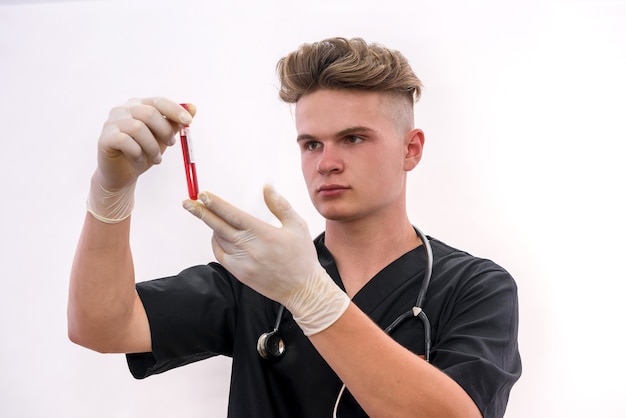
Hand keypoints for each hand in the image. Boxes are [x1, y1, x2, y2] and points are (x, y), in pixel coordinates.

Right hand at [87, 97, 194, 222]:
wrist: (123, 174)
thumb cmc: (144, 152)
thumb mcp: (163, 138)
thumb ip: (175, 123)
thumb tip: (193, 108)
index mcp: (139, 105)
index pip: (158, 101)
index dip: (175, 110)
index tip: (189, 121)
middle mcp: (123, 110)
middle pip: (149, 113)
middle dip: (164, 131)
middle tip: (171, 144)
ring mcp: (111, 123)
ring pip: (137, 128)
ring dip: (152, 147)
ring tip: (156, 159)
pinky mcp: (105, 138)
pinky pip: (125, 141)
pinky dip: (137, 153)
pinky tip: (139, 160)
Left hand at [183, 185, 349, 334]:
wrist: (302, 289)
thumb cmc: (302, 256)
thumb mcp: (297, 225)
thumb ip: (280, 205)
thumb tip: (266, 188)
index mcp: (263, 233)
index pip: (233, 215)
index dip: (216, 204)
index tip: (203, 195)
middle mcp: (249, 248)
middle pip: (218, 226)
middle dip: (201, 212)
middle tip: (188, 202)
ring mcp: (242, 263)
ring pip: (219, 240)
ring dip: (211, 226)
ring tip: (206, 215)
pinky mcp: (240, 274)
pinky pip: (221, 255)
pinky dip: (216, 243)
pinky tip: (218, 235)